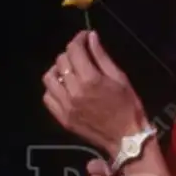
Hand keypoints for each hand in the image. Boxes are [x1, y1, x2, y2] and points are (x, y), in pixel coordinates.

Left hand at [42, 30, 148, 157]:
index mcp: (90, 79)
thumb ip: (102, 56)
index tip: (84, 37)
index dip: (78, 39)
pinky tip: (65, 88)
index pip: (74, 49)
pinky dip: (53, 89)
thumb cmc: (128, 106)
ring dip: (58, 70)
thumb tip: (91, 37)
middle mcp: (74, 91)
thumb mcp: (119, 77)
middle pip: (61, 61)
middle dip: (71, 53)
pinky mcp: (62, 117)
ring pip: (49, 78)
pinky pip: (48, 97)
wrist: (125, 138)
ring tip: (70, 72)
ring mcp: (66, 106)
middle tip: (81, 55)